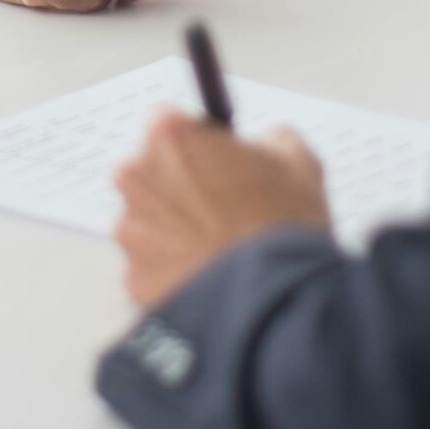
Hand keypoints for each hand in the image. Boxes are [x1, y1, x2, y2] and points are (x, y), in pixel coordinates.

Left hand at [113, 109, 331, 306]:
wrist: (274, 302)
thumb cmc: (281, 229)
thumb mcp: (298, 162)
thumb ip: (271, 140)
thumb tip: (268, 143)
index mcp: (170, 137)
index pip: (171, 126)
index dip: (199, 146)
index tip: (218, 162)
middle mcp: (137, 178)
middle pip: (151, 173)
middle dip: (180, 186)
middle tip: (223, 208)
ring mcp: (131, 231)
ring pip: (148, 222)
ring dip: (173, 230)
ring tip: (219, 249)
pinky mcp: (133, 278)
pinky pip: (149, 267)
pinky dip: (171, 271)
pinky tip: (207, 275)